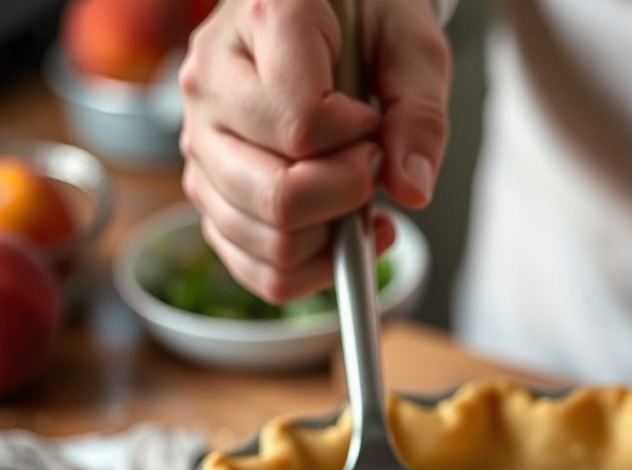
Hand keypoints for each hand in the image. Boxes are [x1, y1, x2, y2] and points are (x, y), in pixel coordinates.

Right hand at [178, 0, 449, 301]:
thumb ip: (420, 116)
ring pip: (269, 242)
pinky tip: (341, 236)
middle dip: (347, 196)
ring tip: (356, 193)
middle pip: (278, 196)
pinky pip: (261, 271)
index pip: (302, 126)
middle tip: (370, 163)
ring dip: (333, 236)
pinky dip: (313, 270)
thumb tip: (411, 191)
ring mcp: (200, 146)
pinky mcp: (211, 195)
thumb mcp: (414, 48)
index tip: (370, 119)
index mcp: (260, 22)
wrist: (332, 17)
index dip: (356, 139)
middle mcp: (209, 86)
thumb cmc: (369, 25)